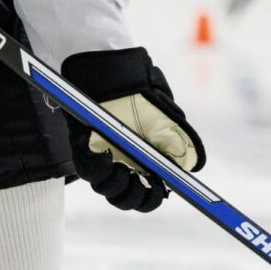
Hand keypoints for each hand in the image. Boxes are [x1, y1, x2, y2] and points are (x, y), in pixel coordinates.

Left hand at [60, 47, 205, 212]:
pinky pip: (85, 167)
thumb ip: (178, 141)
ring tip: (122, 169)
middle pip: (122, 198)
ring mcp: (98, 157)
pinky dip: (97, 167)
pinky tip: (107, 156)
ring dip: (115, 185)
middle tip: (141, 183)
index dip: (151, 198)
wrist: (117, 70)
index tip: (160, 190)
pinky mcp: (80, 146)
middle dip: (133, 197)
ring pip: (103, 187)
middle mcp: (119, 163)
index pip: (145, 193)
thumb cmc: (142, 92)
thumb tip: (190, 164)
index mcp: (141, 161)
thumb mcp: (167, 116)